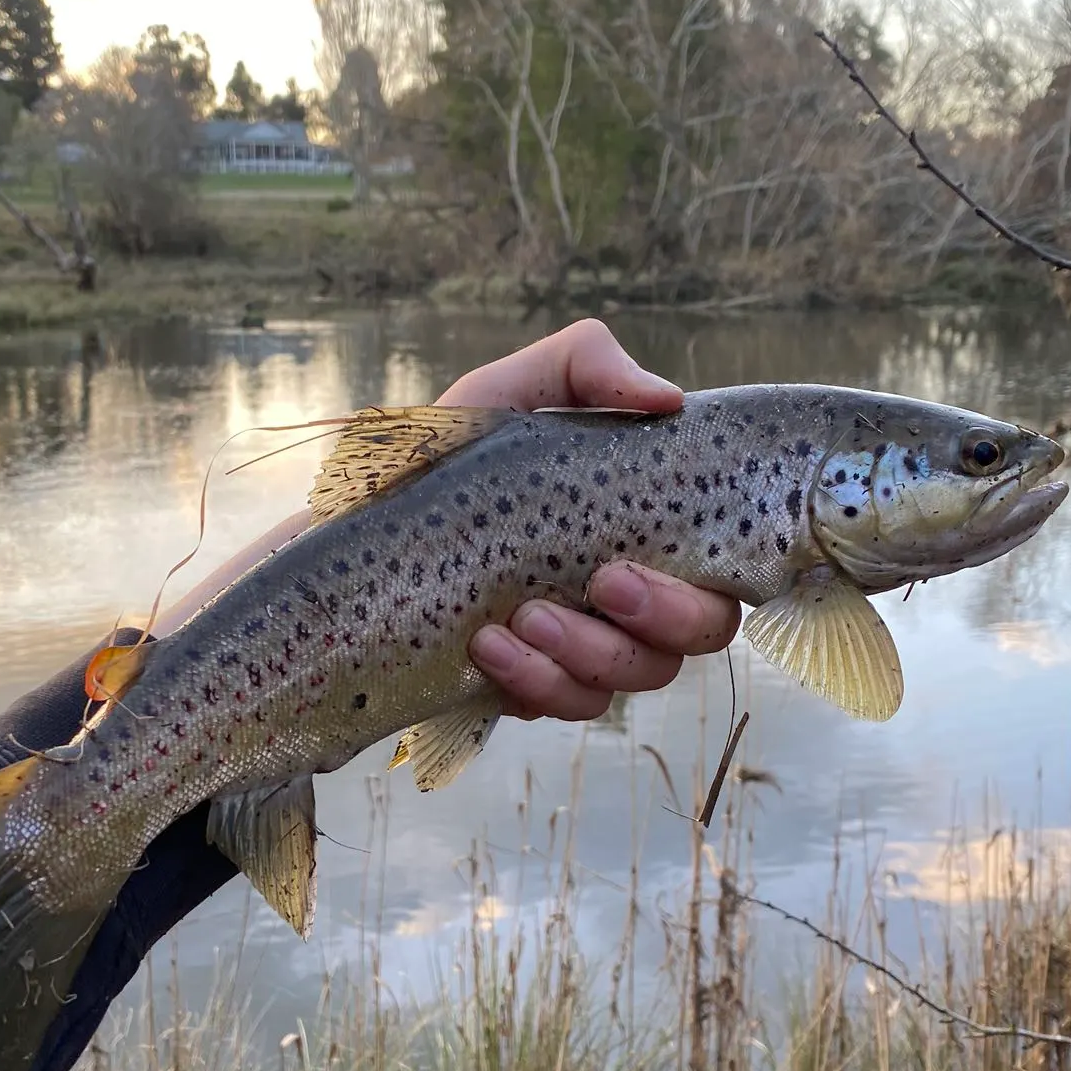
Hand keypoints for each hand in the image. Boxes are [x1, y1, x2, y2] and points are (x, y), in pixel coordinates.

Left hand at [437, 319, 741, 721]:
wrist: (352, 529)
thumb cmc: (443, 457)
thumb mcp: (506, 392)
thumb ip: (585, 365)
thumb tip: (668, 399)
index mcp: (641, 524)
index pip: (718, 572)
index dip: (703, 585)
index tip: (624, 564)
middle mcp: (628, 590)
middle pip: (700, 634)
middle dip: (657, 619)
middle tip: (596, 584)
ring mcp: (586, 644)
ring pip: (635, 678)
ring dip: (583, 657)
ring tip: (517, 619)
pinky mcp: (537, 686)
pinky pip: (567, 705)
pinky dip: (533, 684)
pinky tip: (485, 646)